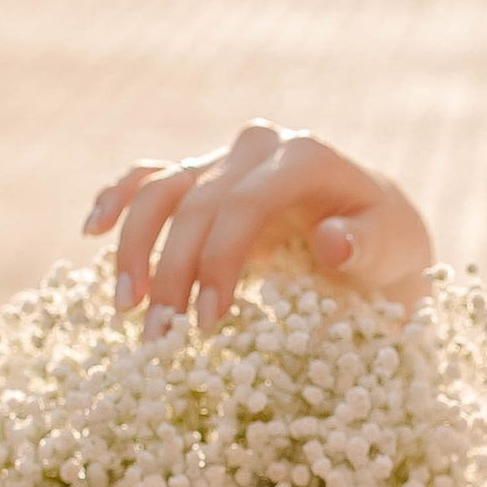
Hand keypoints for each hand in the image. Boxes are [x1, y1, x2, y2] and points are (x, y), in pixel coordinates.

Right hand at [84, 123, 434, 326]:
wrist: (377, 237)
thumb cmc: (387, 249)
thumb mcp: (394, 251)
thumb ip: (367, 246)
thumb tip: (331, 242)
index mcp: (304, 156)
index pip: (243, 204)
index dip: (218, 261)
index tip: (206, 325)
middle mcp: (257, 147)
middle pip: (194, 204)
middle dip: (172, 274)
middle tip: (161, 340)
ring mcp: (223, 159)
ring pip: (159, 191)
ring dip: (133, 249)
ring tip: (125, 309)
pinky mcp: (200, 177)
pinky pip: (147, 178)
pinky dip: (117, 199)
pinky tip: (92, 230)